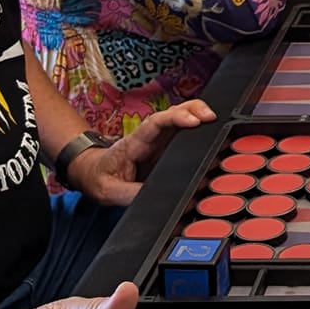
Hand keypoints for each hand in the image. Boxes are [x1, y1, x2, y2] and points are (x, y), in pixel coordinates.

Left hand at [70, 100, 214, 206]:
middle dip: (193, 109)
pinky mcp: (165, 146)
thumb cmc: (99, 179)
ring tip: (216, 119)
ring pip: (180, 116)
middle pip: (172, 112)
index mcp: (135, 143)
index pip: (155, 124)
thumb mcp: (109, 191)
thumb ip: (130, 194)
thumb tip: (153, 198)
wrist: (92, 173)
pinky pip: (183, 129)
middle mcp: (149, 136)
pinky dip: (198, 123)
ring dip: (197, 112)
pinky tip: (211, 127)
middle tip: (211, 117)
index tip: (193, 122)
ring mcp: (158, 139)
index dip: (175, 119)